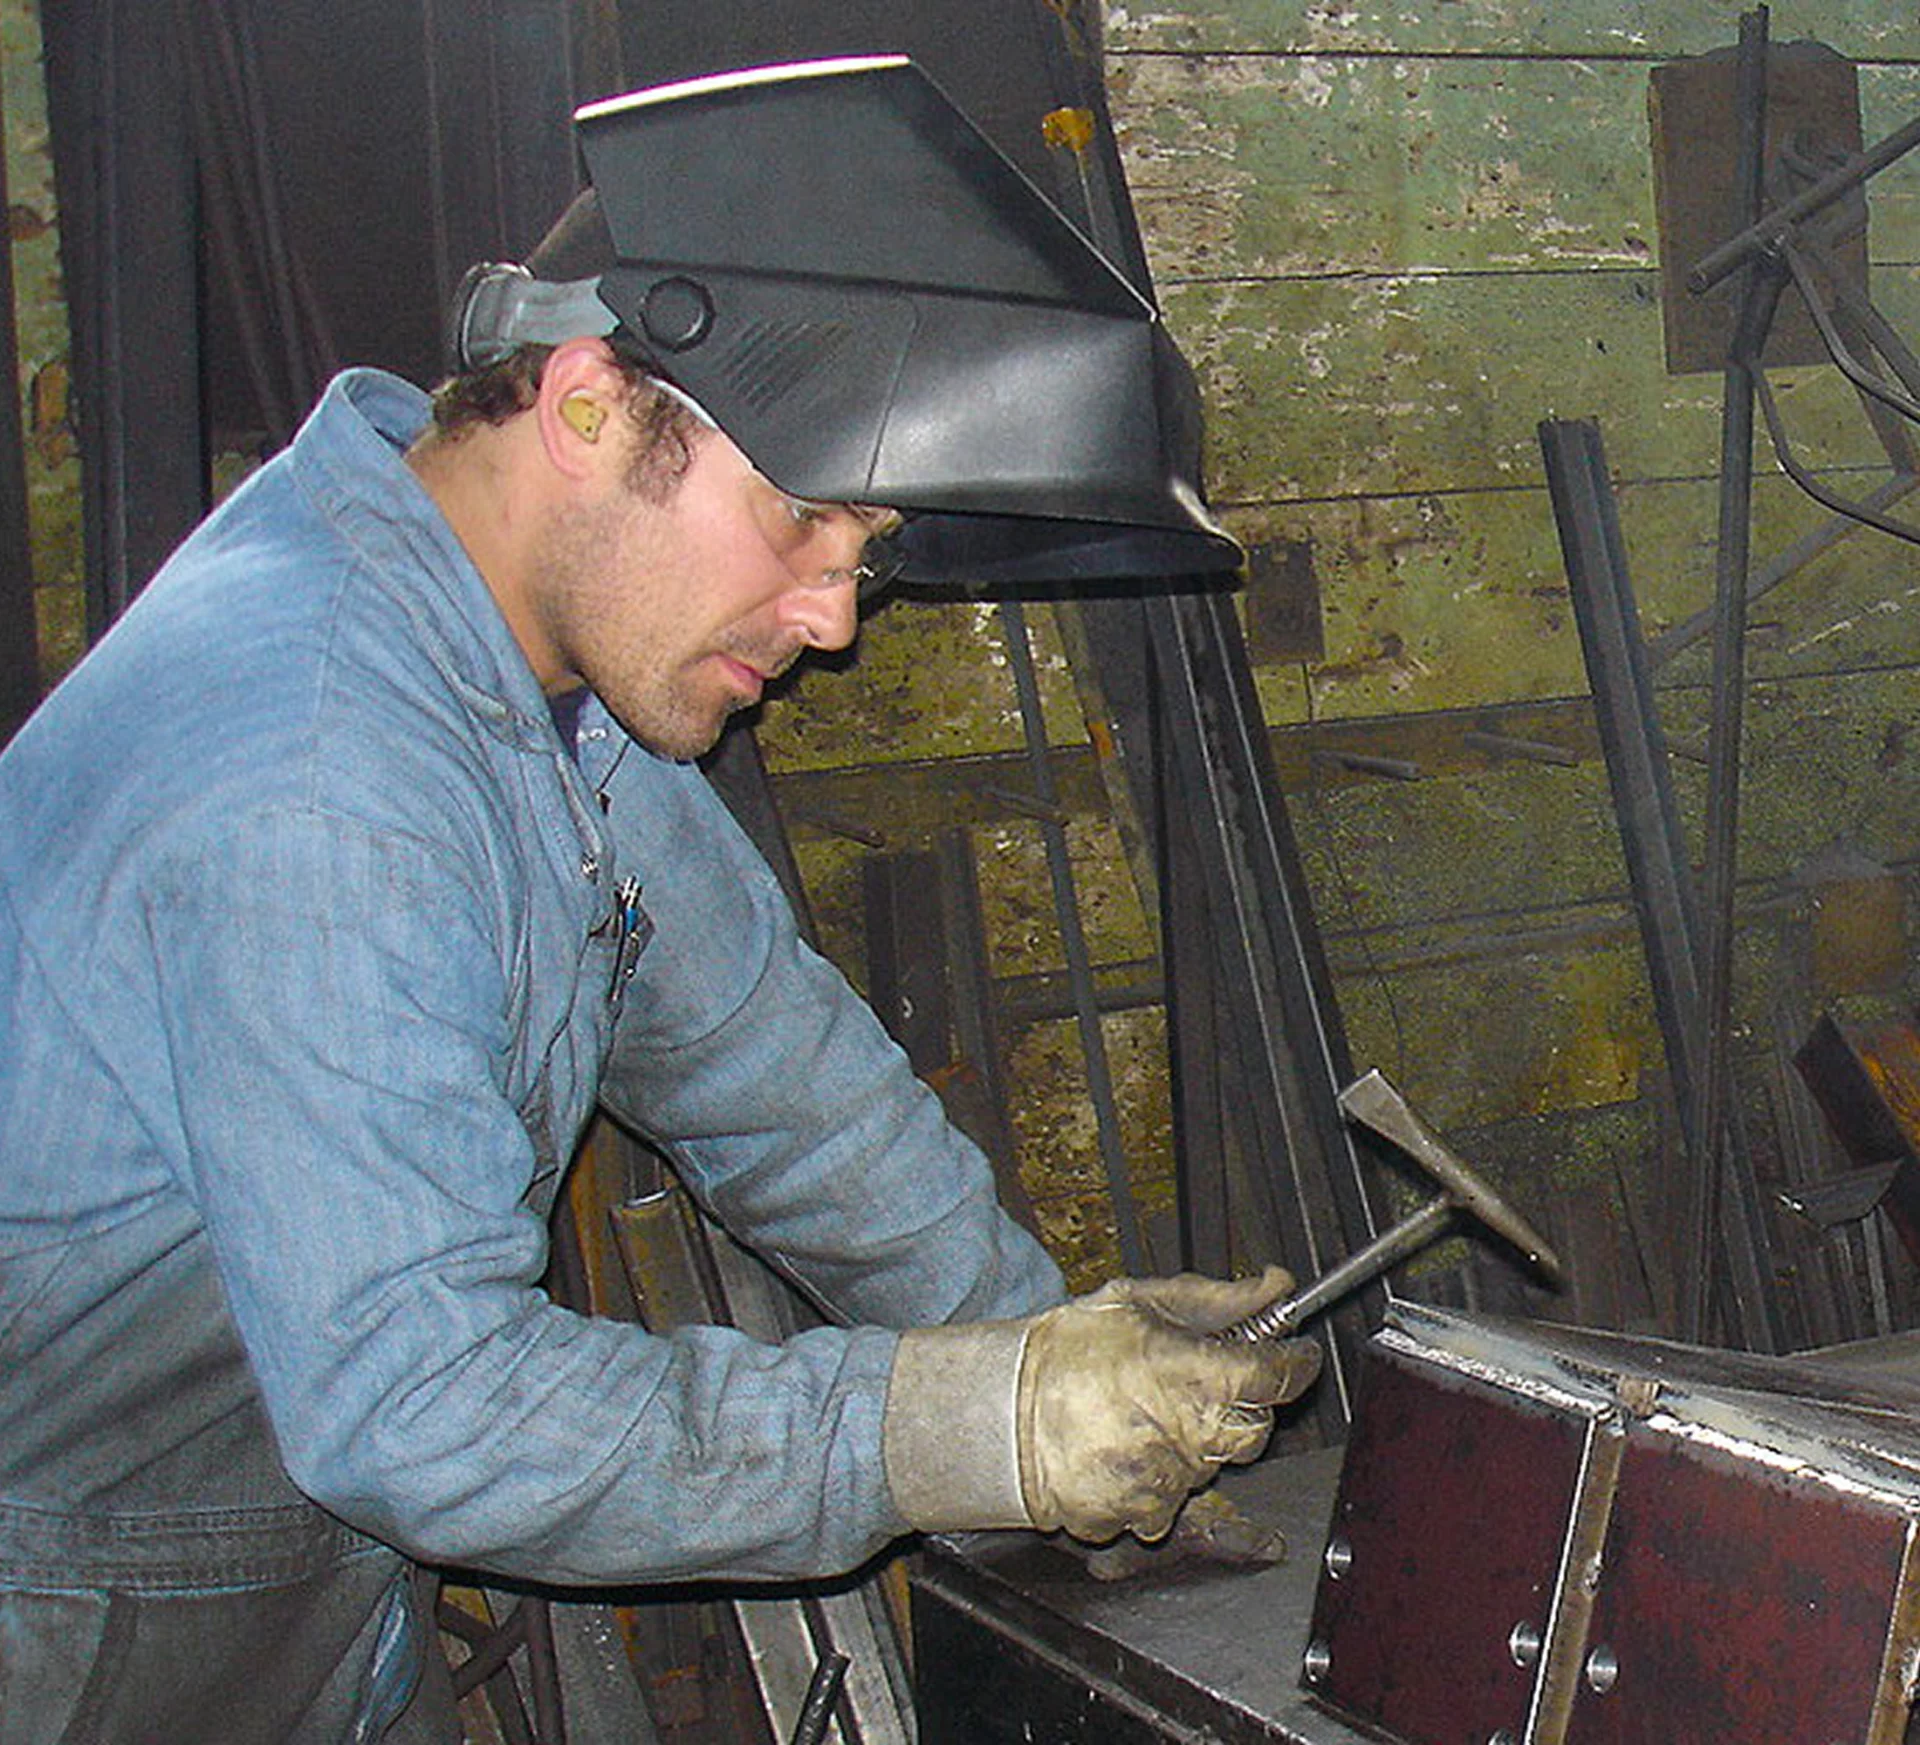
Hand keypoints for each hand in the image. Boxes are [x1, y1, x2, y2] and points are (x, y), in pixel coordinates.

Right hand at [1016, 1266, 1320, 1542]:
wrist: (1002, 1413)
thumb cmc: (1067, 1352)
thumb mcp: (1140, 1303)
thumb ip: (1219, 1298)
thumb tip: (1275, 1286)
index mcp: (1197, 1377)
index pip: (1279, 1377)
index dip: (1294, 1363)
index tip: (1293, 1356)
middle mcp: (1193, 1436)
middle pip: (1254, 1429)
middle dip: (1238, 1404)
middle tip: (1197, 1381)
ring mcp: (1171, 1484)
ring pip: (1214, 1465)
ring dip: (1193, 1440)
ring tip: (1141, 1412)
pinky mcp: (1145, 1517)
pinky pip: (1173, 1500)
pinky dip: (1158, 1476)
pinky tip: (1126, 1447)